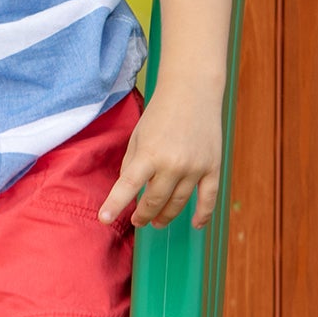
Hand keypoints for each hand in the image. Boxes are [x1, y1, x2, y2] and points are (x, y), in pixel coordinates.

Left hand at [98, 81, 222, 229]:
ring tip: (157, 222)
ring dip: (165, 216)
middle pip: (154, 202)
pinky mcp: (212, 167)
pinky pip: (208, 198)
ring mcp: (194, 167)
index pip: (127, 186)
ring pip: (178, 204)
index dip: (115, 205)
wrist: (193, 91)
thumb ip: (132, 165)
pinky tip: (195, 225)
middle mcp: (172, 164)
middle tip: (138, 221)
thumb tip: (129, 192)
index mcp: (149, 153)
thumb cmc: (161, 114)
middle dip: (143, 216)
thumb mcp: (137, 136)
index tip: (104, 219)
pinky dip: (202, 215)